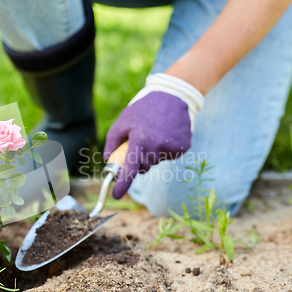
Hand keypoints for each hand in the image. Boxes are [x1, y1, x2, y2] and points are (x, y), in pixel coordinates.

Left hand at [104, 73, 202, 198]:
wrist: (172, 96)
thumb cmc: (143, 110)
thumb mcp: (121, 122)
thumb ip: (112, 143)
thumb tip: (108, 160)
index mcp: (139, 142)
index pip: (129, 170)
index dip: (122, 185)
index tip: (116, 195)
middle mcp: (156, 148)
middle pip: (143, 167)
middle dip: (138, 159)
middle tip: (139, 141)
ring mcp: (172, 148)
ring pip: (156, 161)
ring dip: (152, 152)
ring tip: (154, 132)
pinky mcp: (183, 147)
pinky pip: (169, 155)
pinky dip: (165, 148)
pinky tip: (165, 133)